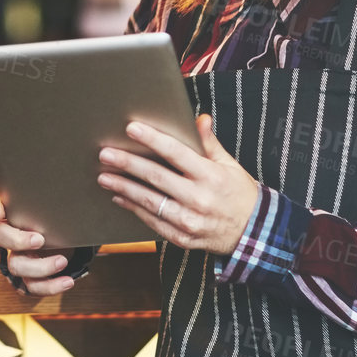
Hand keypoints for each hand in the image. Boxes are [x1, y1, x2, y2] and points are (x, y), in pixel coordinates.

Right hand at [0, 196, 81, 295]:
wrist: (64, 239)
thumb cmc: (55, 218)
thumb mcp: (52, 205)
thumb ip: (51, 196)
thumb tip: (71, 178)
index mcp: (12, 216)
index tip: (1, 213)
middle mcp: (9, 237)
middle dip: (17, 239)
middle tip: (40, 239)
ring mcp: (17, 258)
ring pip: (16, 266)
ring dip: (40, 266)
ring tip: (62, 261)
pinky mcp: (29, 278)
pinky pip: (33, 287)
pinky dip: (51, 286)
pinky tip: (68, 281)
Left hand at [97, 113, 258, 254]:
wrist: (252, 234)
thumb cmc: (239, 194)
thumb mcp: (229, 166)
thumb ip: (209, 143)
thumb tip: (199, 118)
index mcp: (211, 176)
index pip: (176, 153)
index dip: (153, 139)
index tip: (132, 128)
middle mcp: (198, 199)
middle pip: (156, 177)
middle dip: (128, 164)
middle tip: (106, 154)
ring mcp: (188, 221)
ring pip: (149, 201)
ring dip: (123, 187)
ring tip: (104, 176)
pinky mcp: (181, 237)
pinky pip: (152, 221)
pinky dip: (133, 208)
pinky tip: (119, 196)